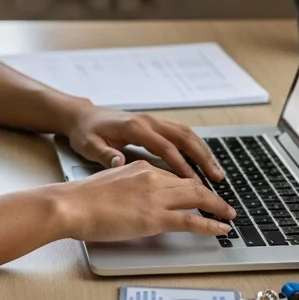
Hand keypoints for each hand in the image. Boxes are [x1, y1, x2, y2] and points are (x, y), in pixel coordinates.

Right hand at [47, 161, 234, 241]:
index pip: (173, 175)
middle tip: (223, 204)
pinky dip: (210, 225)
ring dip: (217, 207)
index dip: (190, 186)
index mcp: (140, 166)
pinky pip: (191, 220)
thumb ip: (127, 187)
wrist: (70, 204)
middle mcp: (152, 176)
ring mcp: (155, 196)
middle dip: (211, 194)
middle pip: (192, 183)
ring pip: (197, 198)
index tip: (199, 193)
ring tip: (228, 215)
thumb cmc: (81, 198)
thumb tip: (134, 200)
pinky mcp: (154, 217)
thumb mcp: (109, 183)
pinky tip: (220, 229)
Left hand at [62, 104, 224, 182]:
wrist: (81, 115)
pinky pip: (179, 133)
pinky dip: (194, 146)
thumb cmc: (84, 132)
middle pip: (183, 137)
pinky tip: (202, 160)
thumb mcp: (88, 145)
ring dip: (203, 151)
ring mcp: (152, 121)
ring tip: (216, 171)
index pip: (165, 148)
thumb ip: (104, 154)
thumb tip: (120, 161)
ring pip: (186, 134)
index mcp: (134, 128)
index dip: (182, 165)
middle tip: (217, 178)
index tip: (196, 183)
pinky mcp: (153, 124)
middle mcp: (148, 121)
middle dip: (203, 158)